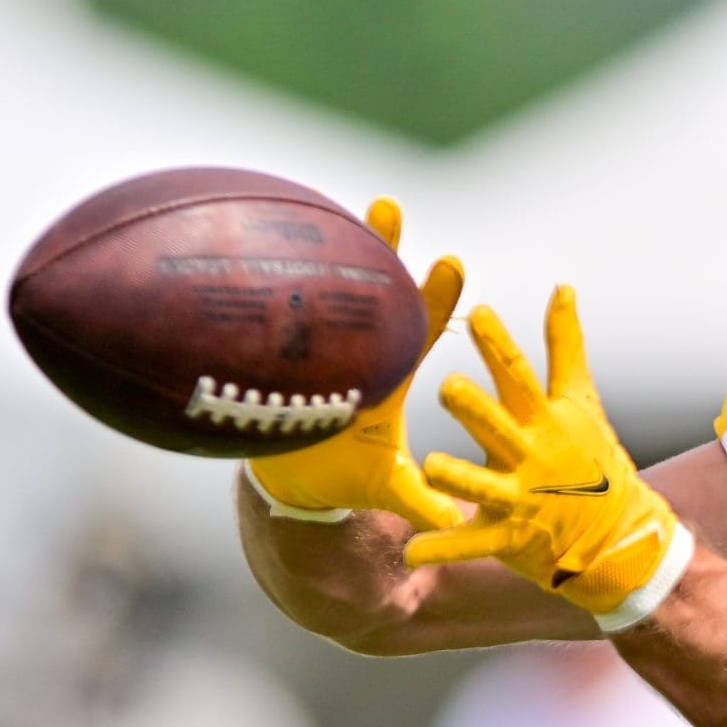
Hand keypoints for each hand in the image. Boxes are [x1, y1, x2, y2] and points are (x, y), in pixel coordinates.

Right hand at [247, 197, 466, 530]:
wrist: (296, 486)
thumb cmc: (348, 479)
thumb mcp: (389, 487)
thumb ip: (421, 500)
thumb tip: (456, 522)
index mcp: (389, 375)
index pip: (418, 329)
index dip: (434, 299)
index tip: (453, 264)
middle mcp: (359, 352)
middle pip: (373, 295)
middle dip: (382, 253)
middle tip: (389, 207)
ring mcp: (319, 349)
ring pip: (328, 291)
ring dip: (335, 249)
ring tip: (346, 205)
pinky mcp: (281, 356)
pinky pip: (279, 310)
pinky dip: (276, 277)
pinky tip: (270, 235)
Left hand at [405, 290, 692, 628]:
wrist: (616, 535)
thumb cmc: (591, 458)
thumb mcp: (580, 400)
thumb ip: (566, 345)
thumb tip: (563, 287)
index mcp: (543, 420)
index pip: (519, 375)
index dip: (499, 345)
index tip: (477, 313)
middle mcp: (531, 456)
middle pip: (499, 427)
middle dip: (476, 409)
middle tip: (447, 386)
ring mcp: (521, 499)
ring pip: (484, 486)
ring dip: (460, 477)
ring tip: (430, 467)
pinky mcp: (509, 538)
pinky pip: (471, 543)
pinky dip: (442, 548)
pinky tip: (411, 553)